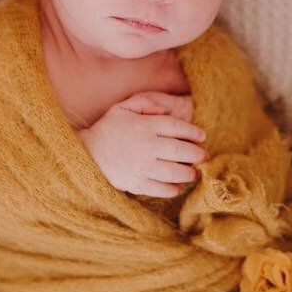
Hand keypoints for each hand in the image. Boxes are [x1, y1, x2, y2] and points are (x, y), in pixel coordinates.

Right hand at [79, 91, 207, 197]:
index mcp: (145, 126)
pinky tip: (177, 186)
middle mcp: (146, 146)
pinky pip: (161, 189)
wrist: (87, 152)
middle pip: (181, 151)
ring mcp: (142, 167)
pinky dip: (172, 189)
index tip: (202, 136)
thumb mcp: (123, 107)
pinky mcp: (136, 184)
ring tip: (193, 173)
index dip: (193, 132)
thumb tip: (164, 110)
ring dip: (188, 173)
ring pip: (175, 172)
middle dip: (196, 154)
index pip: (177, 128)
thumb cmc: (109, 127)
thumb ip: (145, 102)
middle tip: (203, 156)